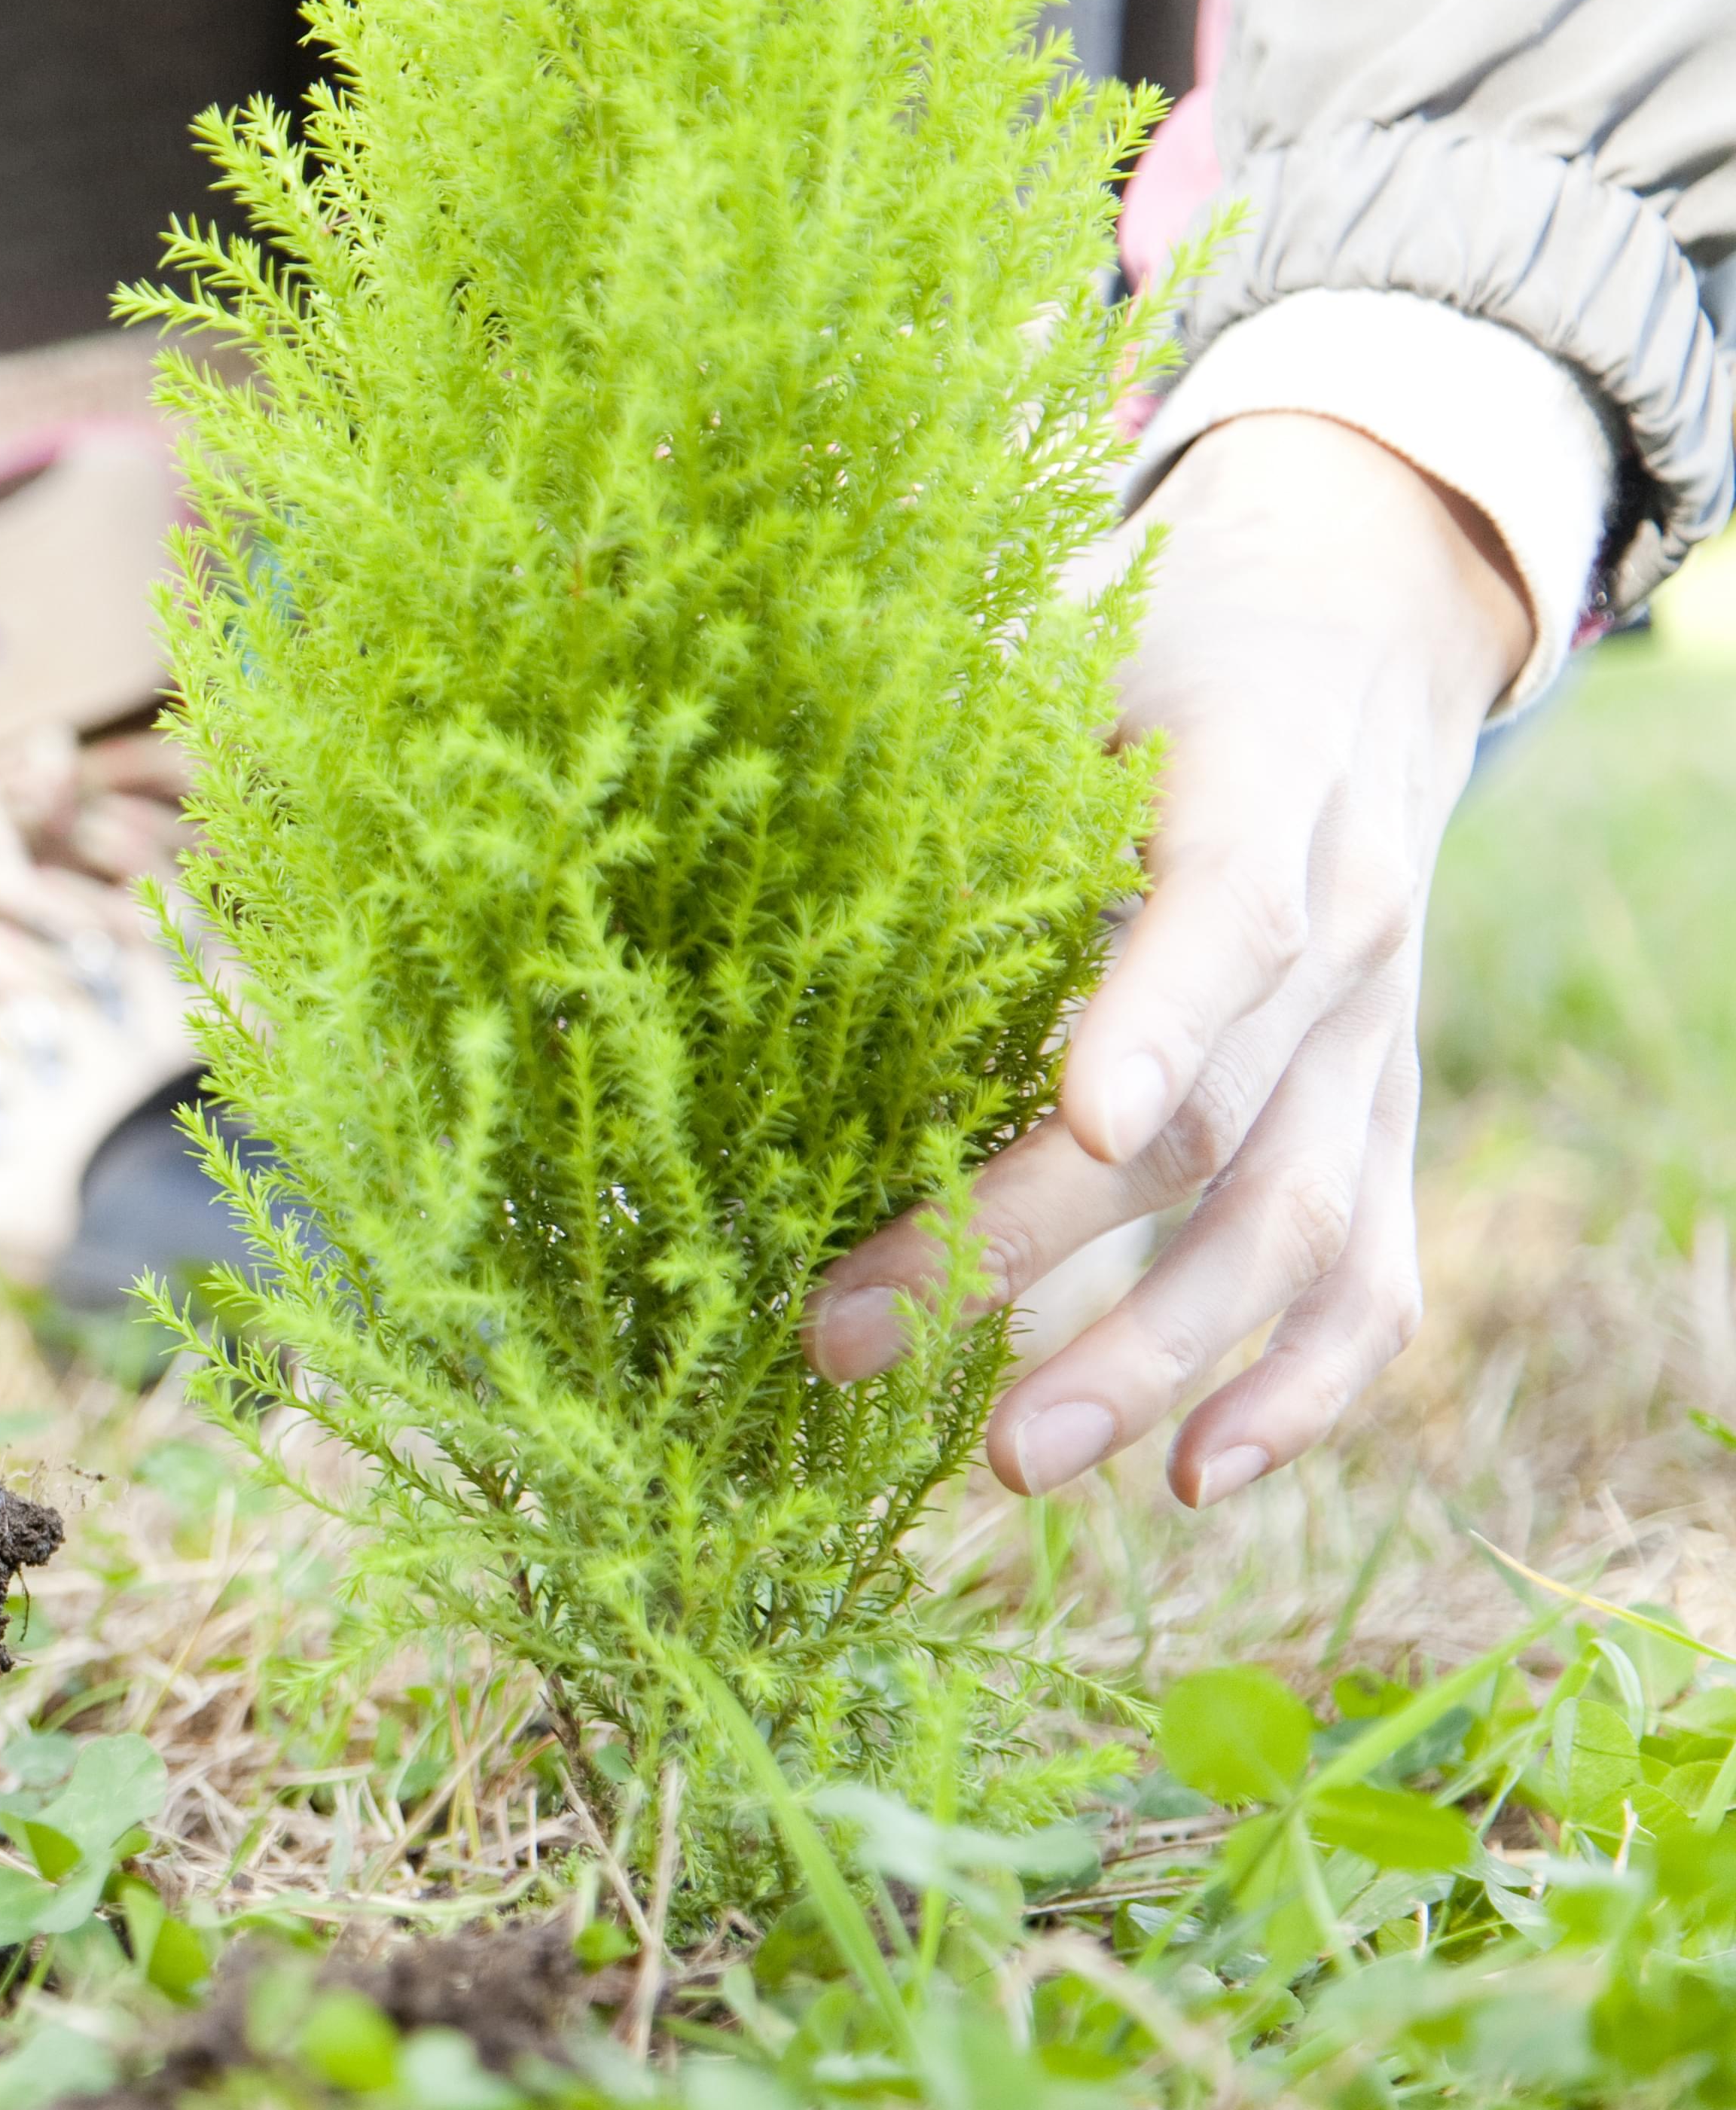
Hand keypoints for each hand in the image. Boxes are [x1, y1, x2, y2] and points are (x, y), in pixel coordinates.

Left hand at [811, 412, 1531, 1505]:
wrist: (1358, 634)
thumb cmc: (1154, 639)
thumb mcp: (1057, 625)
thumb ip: (932, 694)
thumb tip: (731, 717)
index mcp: (1263, 790)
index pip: (1226, 916)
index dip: (1154, 1017)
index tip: (1083, 1115)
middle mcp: (1349, 931)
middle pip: (1207, 1120)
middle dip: (1031, 1247)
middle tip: (854, 1342)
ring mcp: (1372, 1048)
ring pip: (1290, 1232)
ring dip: (1153, 1360)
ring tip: (1006, 1462)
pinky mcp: (1379, 1121)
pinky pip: (1369, 1279)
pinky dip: (1301, 1392)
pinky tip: (1194, 1483)